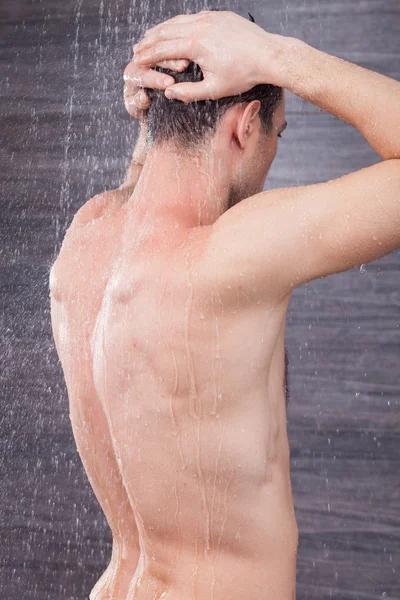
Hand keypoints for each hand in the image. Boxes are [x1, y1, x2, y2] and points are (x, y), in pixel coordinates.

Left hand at [123, 57, 189, 116]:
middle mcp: (137, 64)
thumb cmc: (141, 109)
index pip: (142, 75)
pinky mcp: (158, 57)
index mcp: (131, 76)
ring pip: (161, 53)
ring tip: (188, 63)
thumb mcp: (137, 109)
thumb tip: (143, 96)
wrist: (146, 107)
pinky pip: (168, 51)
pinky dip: (179, 53)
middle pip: (153, 59)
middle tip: (183, 67)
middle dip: (168, 63)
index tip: (170, 83)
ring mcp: (147, 58)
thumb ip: (137, 104)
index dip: (156, 79)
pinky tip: (190, 56)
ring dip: (175, 56)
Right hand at [133, 10, 290, 102]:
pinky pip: (193, 17)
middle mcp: (200, 26)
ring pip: (179, 21)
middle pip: (166, 31)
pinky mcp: (219, 15)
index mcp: (196, 44)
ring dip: (162, 29)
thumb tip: (168, 92)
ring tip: (151, 37)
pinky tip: (175, 28)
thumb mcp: (214, 89)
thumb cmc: (243, 75)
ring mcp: (210, 17)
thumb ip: (189, 92)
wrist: (268, 55)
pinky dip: (179, 23)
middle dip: (150, 40)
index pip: (164, 49)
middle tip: (137, 48)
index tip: (136, 60)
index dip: (148, 55)